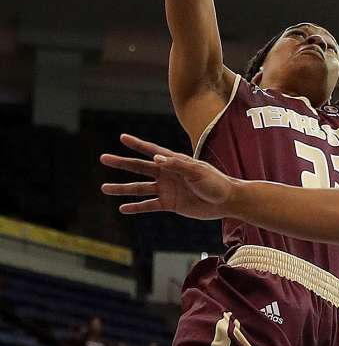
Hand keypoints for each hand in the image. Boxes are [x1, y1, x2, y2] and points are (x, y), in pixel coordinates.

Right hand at [100, 134, 233, 219]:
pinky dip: (136, 207)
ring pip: (140, 188)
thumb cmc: (216, 182)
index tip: (122, 137)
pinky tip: (122, 208)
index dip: (137, 144)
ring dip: (122, 188)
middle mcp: (168, 174)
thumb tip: (156, 158)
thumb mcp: (198, 172)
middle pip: (140, 167)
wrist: (227, 201)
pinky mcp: (170, 204)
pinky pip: (149, 205)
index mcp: (175, 162)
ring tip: (104, 188)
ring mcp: (167, 189)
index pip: (152, 151)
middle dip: (122, 163)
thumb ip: (178, 165)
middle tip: (103, 158)